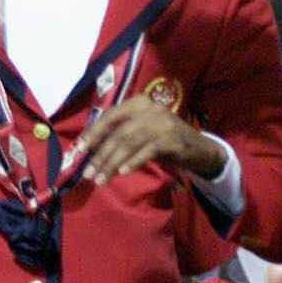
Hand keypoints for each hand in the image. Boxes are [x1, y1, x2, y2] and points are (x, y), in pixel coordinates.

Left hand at [78, 96, 224, 184]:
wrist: (200, 149)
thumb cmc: (164, 140)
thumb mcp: (142, 131)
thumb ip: (121, 134)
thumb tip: (90, 148)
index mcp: (140, 103)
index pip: (111, 116)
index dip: (94, 132)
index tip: (80, 150)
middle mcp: (151, 109)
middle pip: (119, 133)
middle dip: (101, 155)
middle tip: (89, 174)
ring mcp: (164, 123)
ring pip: (130, 143)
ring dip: (112, 163)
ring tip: (101, 179)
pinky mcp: (174, 139)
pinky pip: (148, 151)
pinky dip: (134, 161)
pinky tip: (123, 172)